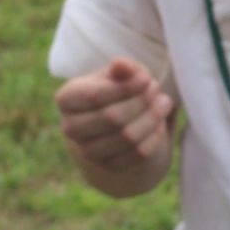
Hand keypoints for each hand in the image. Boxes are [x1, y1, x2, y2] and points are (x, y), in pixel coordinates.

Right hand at [54, 58, 173, 189]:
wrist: (114, 121)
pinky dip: (154, 138)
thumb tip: (121, 64)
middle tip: (158, 91)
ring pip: (127, 137)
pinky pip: (137, 154)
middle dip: (141, 103)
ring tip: (164, 104)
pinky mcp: (108, 166)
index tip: (147, 78)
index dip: (125, 88)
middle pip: (112, 118)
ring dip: (151, 119)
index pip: (94, 96)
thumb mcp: (118, 74)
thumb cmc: (115, 90)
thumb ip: (122, 67)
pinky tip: (160, 124)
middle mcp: (70, 128)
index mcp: (66, 99)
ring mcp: (87, 151)